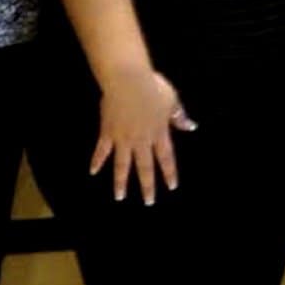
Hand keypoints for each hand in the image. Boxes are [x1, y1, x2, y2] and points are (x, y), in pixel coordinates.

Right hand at [92, 69, 195, 204]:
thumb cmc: (153, 87)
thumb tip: (191, 126)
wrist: (129, 82)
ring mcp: (123, 138)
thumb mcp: (172, 100)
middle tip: (148, 202)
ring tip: (120, 197)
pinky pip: (101, 150)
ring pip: (122, 165)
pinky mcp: (107, 132)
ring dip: (121, 182)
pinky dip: (97, 161)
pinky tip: (93, 172)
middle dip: (147, 185)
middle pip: (145, 167)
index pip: (166, 158)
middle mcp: (142, 140)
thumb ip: (179, 116)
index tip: (171, 187)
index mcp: (159, 133)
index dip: (169, 172)